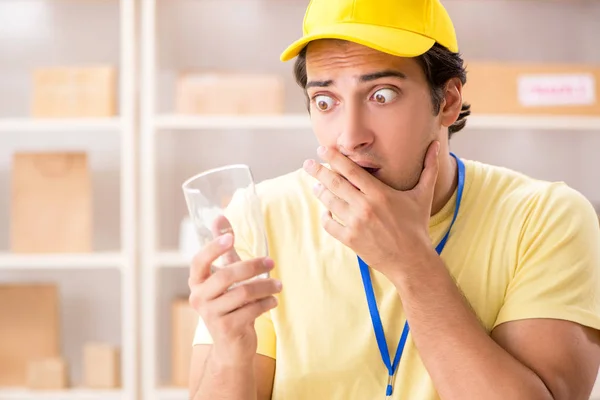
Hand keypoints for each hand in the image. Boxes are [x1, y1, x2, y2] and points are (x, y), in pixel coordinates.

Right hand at [188, 217, 281, 364]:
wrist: (231, 346)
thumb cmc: (229, 304)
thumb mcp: (226, 276)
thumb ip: (224, 250)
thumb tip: (219, 216)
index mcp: (196, 282)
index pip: (199, 261)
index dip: (213, 248)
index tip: (231, 236)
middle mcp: (198, 298)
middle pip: (227, 275)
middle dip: (253, 266)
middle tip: (271, 261)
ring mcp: (211, 315)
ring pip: (243, 292)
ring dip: (266, 285)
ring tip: (278, 285)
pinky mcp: (226, 329)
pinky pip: (251, 310)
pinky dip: (266, 303)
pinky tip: (273, 301)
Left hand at [303, 141, 440, 275]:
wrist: (412, 260)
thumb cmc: (417, 226)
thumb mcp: (424, 195)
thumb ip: (428, 169)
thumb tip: (436, 145)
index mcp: (379, 193)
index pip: (351, 170)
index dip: (334, 158)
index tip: (322, 150)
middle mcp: (365, 206)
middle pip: (334, 183)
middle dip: (318, 171)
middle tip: (307, 164)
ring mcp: (355, 224)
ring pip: (330, 202)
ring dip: (320, 192)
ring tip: (315, 185)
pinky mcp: (350, 239)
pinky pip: (329, 224)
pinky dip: (325, 215)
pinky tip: (327, 210)